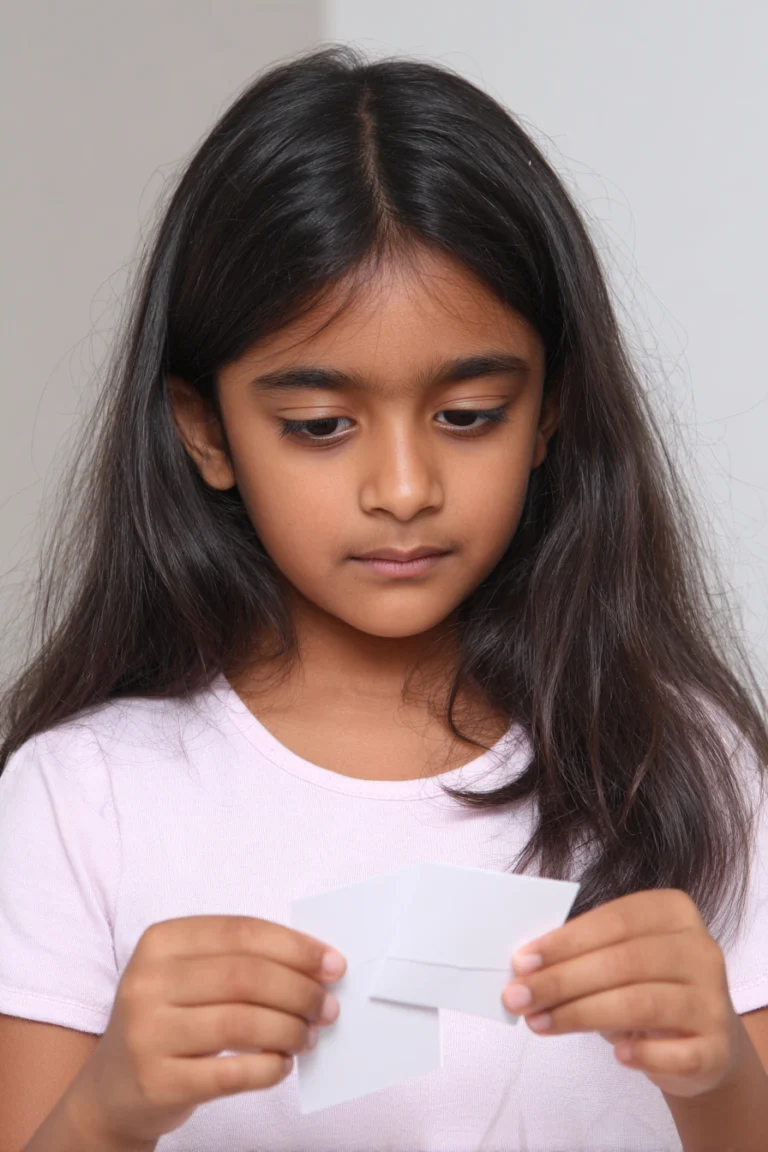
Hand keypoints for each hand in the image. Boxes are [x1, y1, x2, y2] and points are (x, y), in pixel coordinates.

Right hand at [66, 916, 345, 1146]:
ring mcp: (147, 1032)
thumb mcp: (189, 975)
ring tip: (308, 1036)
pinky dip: (268, 1069)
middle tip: (328, 1006)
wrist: (113, 1088)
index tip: (332, 964)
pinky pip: (230, 1074)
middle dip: (300, 990)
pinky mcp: (156, 1081)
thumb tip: (318, 966)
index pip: (242, 932)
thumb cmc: (171, 1019)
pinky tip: (282, 1066)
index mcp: (161, 940)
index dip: (295, 946)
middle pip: (246, 976)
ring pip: (241, 1023)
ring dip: (289, 1030)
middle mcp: (147, 981)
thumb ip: (242, 961)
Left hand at [502, 888, 742, 1098]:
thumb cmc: (645, 988)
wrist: (702, 1041)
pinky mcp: (717, 1048)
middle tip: (519, 997)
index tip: (522, 962)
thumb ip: (580, 955)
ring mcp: (714, 1000)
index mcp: (674, 912)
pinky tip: (616, 1053)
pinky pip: (674, 1053)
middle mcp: (700, 950)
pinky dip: (640, 1053)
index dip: (565, 941)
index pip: (614, 921)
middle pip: (623, 962)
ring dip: (580, 1015)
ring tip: (539, 1024)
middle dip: (562, 980)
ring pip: (641, 1004)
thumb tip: (524, 968)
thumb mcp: (616, 959)